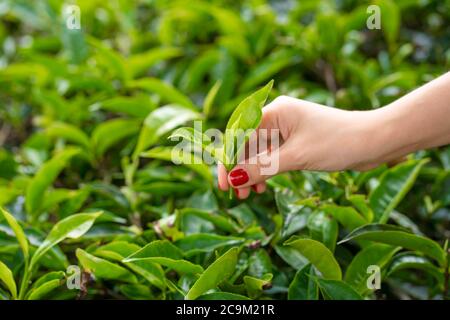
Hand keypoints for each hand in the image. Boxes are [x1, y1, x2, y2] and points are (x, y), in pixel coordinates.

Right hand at [217, 96, 380, 198]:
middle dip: (240, 168)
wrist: (375, 141)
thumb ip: (263, 168)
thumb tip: (234, 179)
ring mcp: (288, 129)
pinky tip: (263, 185)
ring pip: (259, 151)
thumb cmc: (337, 142)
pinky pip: (273, 155)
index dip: (228, 159)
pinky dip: (266, 170)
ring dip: (252, 171)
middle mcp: (279, 117)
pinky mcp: (297, 141)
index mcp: (276, 112)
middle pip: (247, 143)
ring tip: (249, 194)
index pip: (240, 134)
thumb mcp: (296, 158)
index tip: (224, 183)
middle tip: (237, 193)